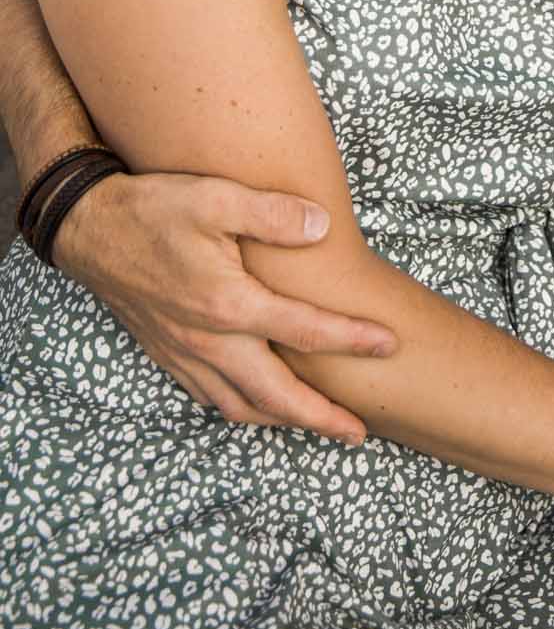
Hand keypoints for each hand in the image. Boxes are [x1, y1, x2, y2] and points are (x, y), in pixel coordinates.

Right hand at [52, 169, 397, 441]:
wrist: (89, 229)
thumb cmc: (154, 208)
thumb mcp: (215, 195)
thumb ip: (272, 214)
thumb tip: (323, 226)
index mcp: (228, 303)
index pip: (303, 329)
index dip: (351, 339)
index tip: (389, 344)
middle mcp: (207, 340)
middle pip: (276, 395)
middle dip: (321, 418)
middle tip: (360, 433)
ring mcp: (185, 353)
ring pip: (241, 406)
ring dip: (283, 420)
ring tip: (318, 424)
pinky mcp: (167, 355)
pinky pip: (210, 398)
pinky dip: (242, 409)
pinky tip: (258, 405)